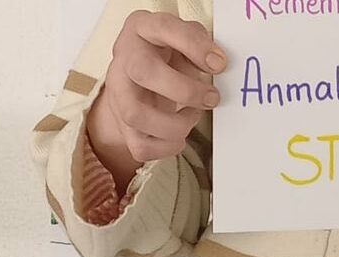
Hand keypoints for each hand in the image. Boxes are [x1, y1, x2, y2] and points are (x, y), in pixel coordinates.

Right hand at [87, 10, 226, 187]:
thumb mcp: (183, 37)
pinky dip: (167, 147)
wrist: (136, 75)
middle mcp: (125, 59)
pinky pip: (140, 146)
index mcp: (142, 29)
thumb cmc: (167, 52)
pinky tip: (180, 136)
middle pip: (143, 72)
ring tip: (193, 116)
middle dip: (185, 90)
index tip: (219, 63)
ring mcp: (119, 93)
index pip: (163, 28)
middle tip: (212, 98)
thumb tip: (216, 62)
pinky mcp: (122, 124)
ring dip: (175, 124)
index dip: (193, 45)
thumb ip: (199, 43)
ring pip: (135, 114)